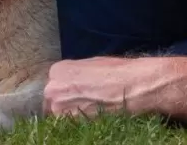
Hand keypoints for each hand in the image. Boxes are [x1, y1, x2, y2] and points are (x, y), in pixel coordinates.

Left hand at [42, 57, 170, 118]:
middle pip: (52, 100)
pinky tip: (93, 115)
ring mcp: (60, 108)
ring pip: (59, 114)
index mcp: (57, 70)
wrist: (134, 86)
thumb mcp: (91, 64)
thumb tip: (72, 81)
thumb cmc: (117, 72)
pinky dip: (79, 122)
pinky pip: (70, 124)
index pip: (53, 84)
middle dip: (65, 101)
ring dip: (71, 113)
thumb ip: (74, 73)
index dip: (65, 89)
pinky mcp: (72, 123)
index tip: (75, 93)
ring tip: (91, 108)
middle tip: (83, 101)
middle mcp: (53, 89)